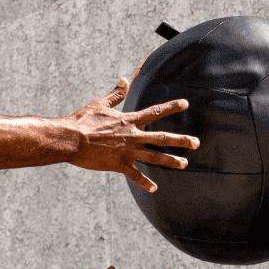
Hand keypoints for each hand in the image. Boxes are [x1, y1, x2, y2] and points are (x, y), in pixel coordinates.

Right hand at [66, 78, 200, 191]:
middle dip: (181, 140)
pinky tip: (154, 188)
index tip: (186, 103)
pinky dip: (145, 182)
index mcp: (129, 120)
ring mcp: (127, 152)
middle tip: (196, 142)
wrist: (71, 140)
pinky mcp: (119, 165)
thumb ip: (116, 94)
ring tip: (185, 163)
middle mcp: (133, 136)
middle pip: (162, 137)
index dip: (172, 106)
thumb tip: (124, 80)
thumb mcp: (100, 104)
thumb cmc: (83, 121)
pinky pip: (136, 175)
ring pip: (155, 157)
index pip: (155, 112)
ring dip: (171, 160)